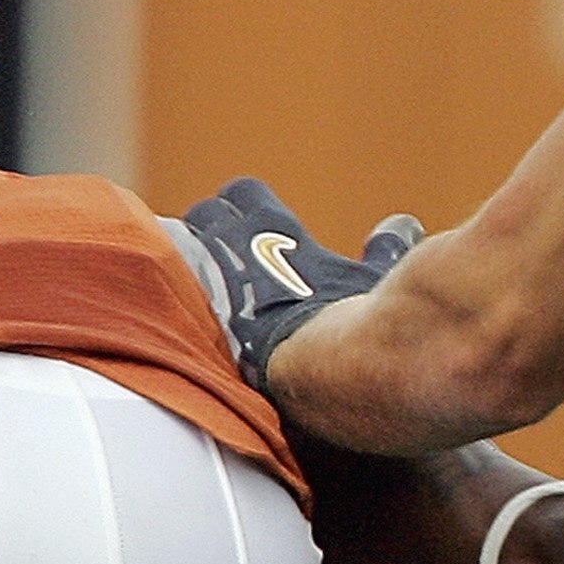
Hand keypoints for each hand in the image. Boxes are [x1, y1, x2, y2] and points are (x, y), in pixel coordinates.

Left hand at [181, 180, 419, 389]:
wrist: (336, 369)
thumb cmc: (362, 321)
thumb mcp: (377, 278)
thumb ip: (384, 250)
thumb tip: (399, 226)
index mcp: (272, 227)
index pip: (244, 194)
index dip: (246, 210)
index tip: (256, 232)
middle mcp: (230, 246)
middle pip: (202, 218)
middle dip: (210, 235)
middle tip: (228, 266)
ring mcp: (204, 286)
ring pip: (174, 257)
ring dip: (187, 272)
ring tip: (204, 300)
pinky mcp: (190, 330)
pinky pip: (164, 311)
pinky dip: (174, 319)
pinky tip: (186, 338)